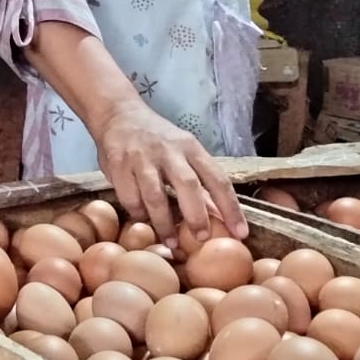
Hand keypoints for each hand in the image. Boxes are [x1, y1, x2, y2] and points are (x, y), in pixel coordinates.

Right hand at [90, 100, 247, 246]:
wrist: (119, 115)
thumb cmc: (158, 139)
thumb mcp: (183, 151)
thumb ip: (199, 180)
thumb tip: (219, 214)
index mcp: (191, 148)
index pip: (217, 179)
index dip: (231, 208)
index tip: (240, 233)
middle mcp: (168, 151)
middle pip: (188, 185)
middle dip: (197, 215)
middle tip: (201, 238)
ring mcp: (142, 158)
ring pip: (156, 195)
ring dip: (164, 223)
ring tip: (171, 244)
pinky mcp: (118, 166)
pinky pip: (130, 197)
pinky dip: (139, 214)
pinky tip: (144, 221)